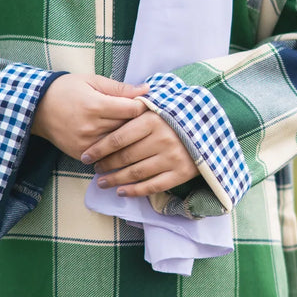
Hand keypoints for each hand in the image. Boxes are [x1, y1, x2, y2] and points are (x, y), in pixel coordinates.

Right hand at [32, 73, 148, 160]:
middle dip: (137, 122)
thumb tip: (146, 89)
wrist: (37, 108)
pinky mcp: (81, 154)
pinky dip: (113, 149)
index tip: (143, 103)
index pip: (133, 110)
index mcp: (96, 105)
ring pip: (120, 144)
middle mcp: (92, 127)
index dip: (142, 106)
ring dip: (127, 137)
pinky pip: (106, 155)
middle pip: (128, 128)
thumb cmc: (66, 89)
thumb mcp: (92, 81)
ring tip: (130, 129)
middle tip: (142, 116)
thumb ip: (120, 87)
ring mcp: (86, 143)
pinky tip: (115, 140)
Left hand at [82, 109, 198, 197]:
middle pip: (124, 157)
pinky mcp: (180, 173)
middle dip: (105, 165)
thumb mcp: (158, 105)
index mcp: (152, 120)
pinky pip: (152, 186)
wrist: (211, 129)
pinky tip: (122, 192)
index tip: (86, 156)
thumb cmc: (177, 115)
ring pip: (135, 173)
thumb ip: (136, 106)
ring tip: (102, 182)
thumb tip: (110, 104)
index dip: (99, 149)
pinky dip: (135, 191)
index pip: (118, 138)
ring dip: (115, 180)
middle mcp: (162, 139)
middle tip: (94, 168)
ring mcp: (172, 158)